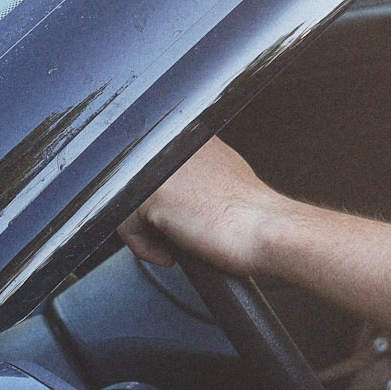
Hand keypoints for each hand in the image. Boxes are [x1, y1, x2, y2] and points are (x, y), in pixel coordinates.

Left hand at [118, 137, 288, 274]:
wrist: (265, 230)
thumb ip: (197, 175)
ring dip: (147, 231)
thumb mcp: (226, 178)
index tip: (177, 218)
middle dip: (151, 213)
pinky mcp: (152, 194)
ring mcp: (160, 167)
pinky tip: (172, 252)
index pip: (155, 165)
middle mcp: (175, 145)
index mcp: (194, 137)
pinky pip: (125, 225)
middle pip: (137, 181)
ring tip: (175, 245)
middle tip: (174, 234)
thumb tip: (180, 192)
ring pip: (126, 201)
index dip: (164, 198)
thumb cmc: (254, 216)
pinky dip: (143, 247)